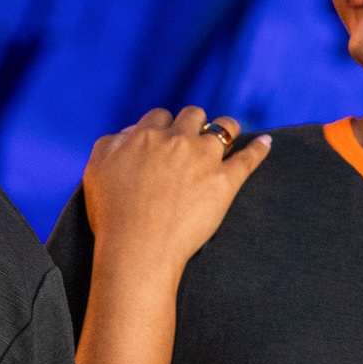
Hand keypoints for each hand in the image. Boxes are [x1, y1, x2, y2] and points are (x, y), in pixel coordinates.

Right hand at [83, 107, 269, 277]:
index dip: (162, 126)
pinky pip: (249, 158)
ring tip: (229, 133)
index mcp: (145, 135)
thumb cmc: (112, 214)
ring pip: (224, 128)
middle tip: (192, 138)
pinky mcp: (225, 182)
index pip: (159, 117)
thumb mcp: (95, 170)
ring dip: (226, 128)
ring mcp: (204, 159)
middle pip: (192, 115)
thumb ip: (110, 143)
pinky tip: (266, 142)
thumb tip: (130, 131)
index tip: (164, 137)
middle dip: (193, 123)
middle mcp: (177, 140)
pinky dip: (260, 148)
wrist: (138, 248)